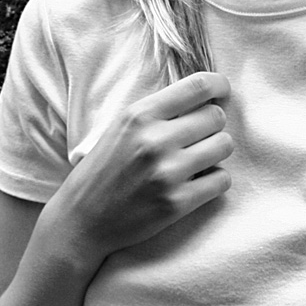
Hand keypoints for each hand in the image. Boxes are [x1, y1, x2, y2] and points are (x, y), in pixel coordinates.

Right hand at [48, 71, 232, 263]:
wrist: (82, 220)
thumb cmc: (105, 168)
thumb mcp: (122, 127)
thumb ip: (160, 111)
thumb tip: (208, 96)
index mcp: (140, 116)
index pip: (198, 86)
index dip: (219, 86)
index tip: (222, 92)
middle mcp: (154, 141)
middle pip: (216, 117)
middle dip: (213, 125)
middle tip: (200, 136)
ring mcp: (166, 173)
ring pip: (224, 146)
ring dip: (216, 151)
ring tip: (199, 159)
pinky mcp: (176, 202)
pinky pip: (222, 180)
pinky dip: (215, 180)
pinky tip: (198, 181)